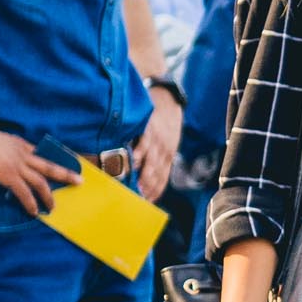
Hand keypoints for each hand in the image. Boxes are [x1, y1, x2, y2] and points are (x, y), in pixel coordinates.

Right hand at [0, 123, 77, 214]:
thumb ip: (6, 149)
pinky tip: (34, 211)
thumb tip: (4, 158)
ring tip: (53, 207)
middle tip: (79, 181)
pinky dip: (30, 202)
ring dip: (49, 196)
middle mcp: (24, 155)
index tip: (65, 167)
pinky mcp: (8, 175)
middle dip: (66, 175)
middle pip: (50, 166)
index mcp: (21, 145)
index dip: (54, 161)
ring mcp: (17, 166)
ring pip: (41, 182)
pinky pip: (24, 192)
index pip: (42, 154)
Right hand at [136, 87, 182, 202]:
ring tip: (135, 186)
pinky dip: (139, 152)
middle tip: (138, 199)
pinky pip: (145, 142)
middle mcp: (164, 150)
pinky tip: (133, 162)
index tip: (147, 202)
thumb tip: (142, 173)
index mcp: (167, 155)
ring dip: (144, 174)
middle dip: (148, 187)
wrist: (169, 99)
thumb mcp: (167, 142)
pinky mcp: (150, 127)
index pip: (162, 178)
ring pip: (152, 160)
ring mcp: (158, 139)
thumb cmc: (164, 124)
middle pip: (157, 173)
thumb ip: (156, 158)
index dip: (155, 191)